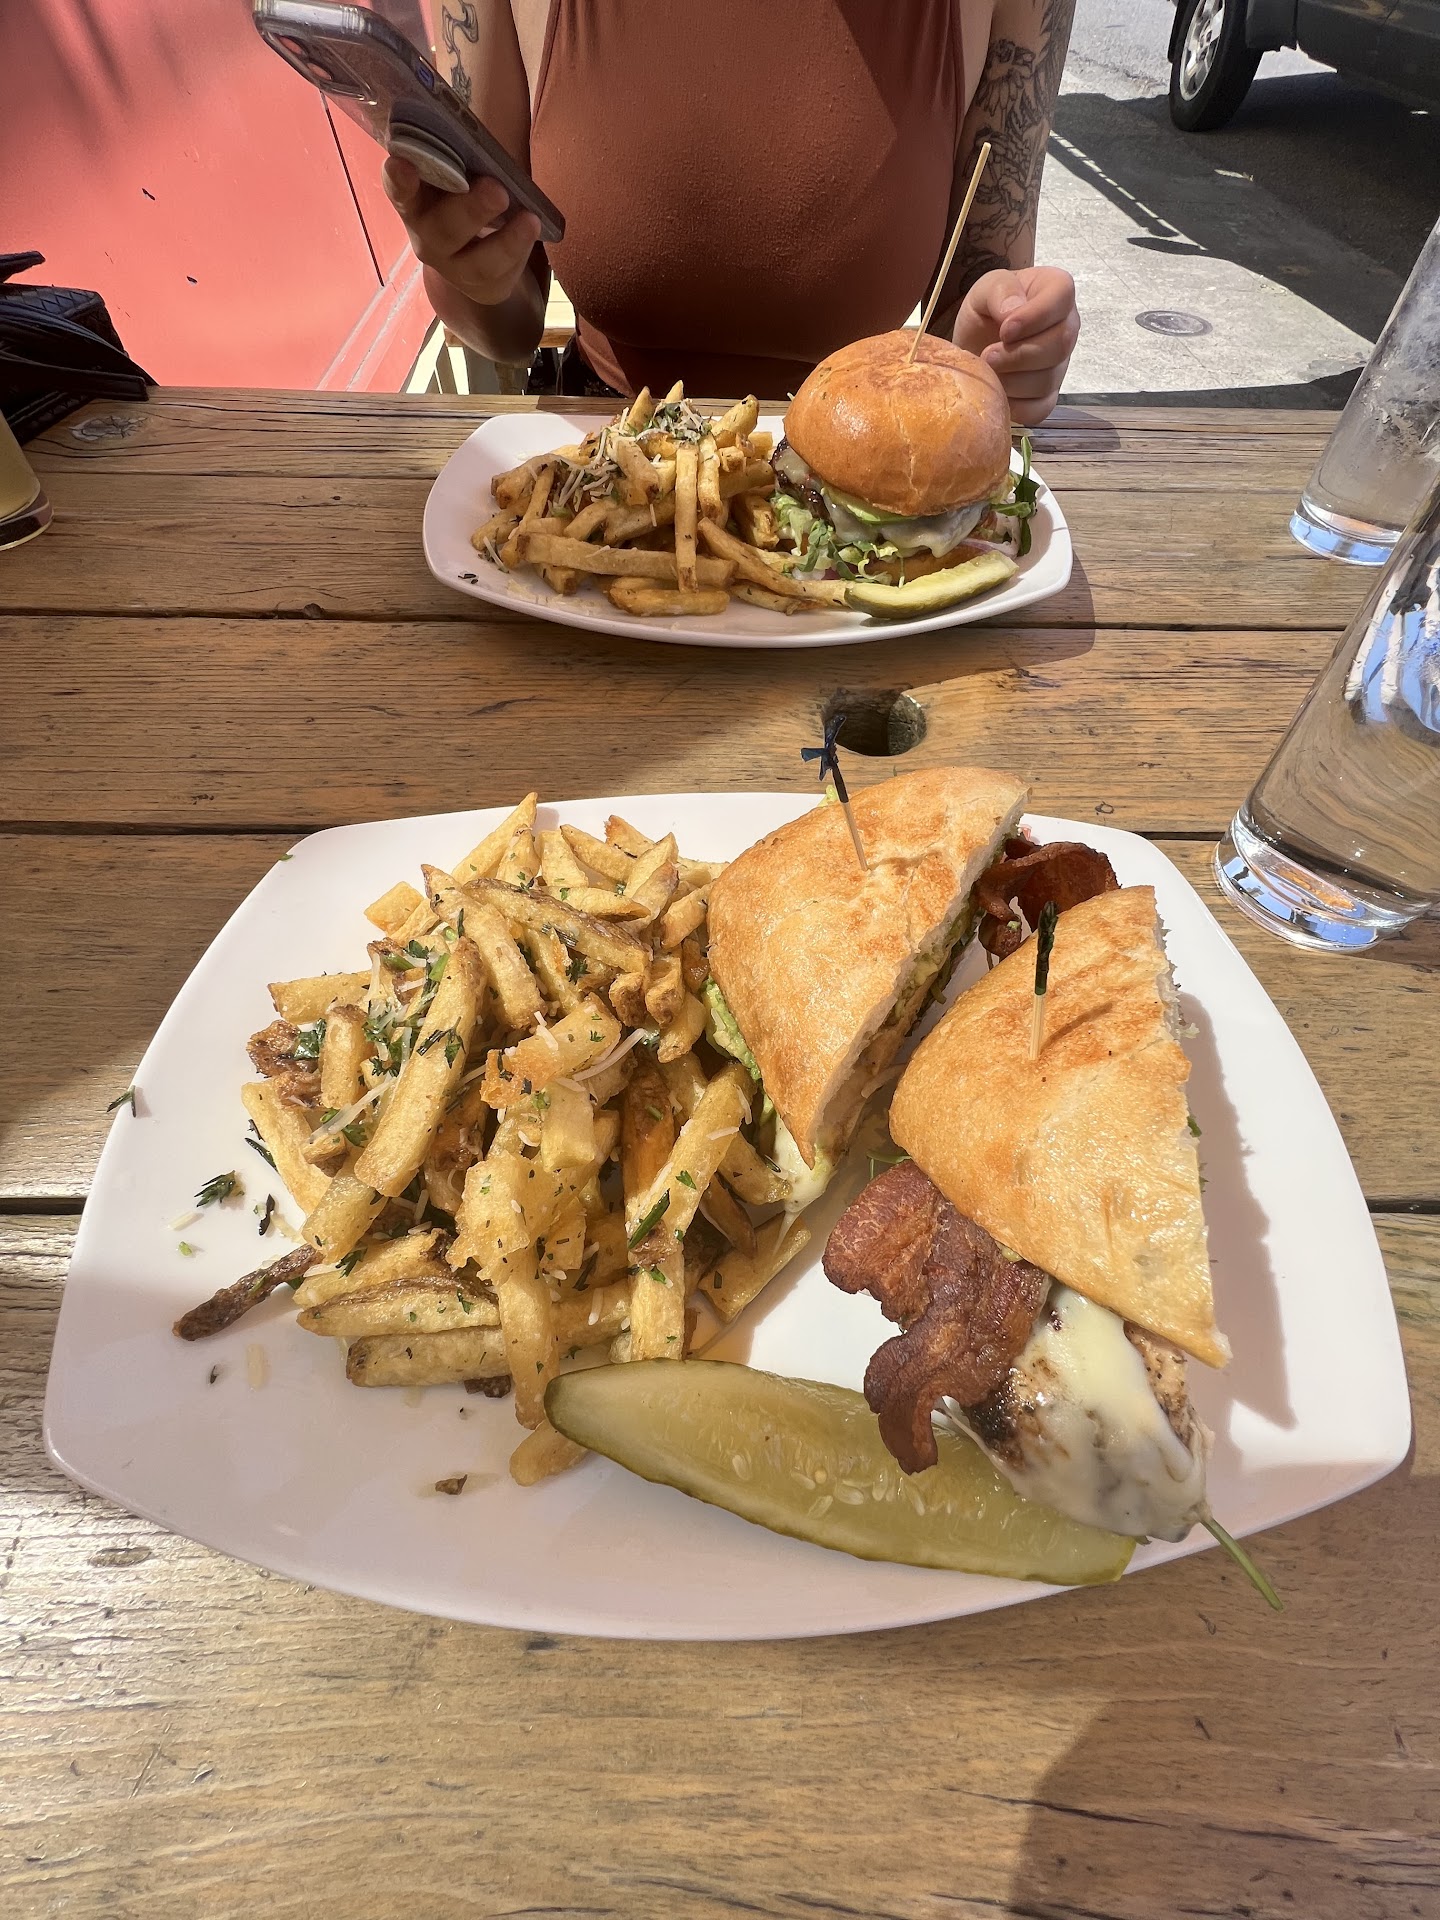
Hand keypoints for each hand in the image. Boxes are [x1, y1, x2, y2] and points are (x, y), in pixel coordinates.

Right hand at [382, 156, 540, 310]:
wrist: (474, 252)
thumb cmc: (462, 194)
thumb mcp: (458, 171)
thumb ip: (460, 155)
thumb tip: (475, 126)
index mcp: (414, 199)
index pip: (399, 189)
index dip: (398, 178)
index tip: (402, 163)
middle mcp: (426, 235)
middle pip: (441, 229)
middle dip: (469, 209)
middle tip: (496, 189)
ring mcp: (452, 266)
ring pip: (475, 262)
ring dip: (504, 240)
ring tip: (529, 217)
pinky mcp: (480, 286)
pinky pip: (500, 274)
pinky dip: (520, 250)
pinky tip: (533, 228)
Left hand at [952, 267, 1079, 426]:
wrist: (974, 343)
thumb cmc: (986, 311)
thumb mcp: (986, 288)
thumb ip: (1000, 289)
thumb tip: (1012, 312)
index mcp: (1056, 291)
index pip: (1062, 298)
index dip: (1035, 316)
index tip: (1005, 330)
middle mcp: (1067, 327)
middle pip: (1060, 344)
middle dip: (1019, 354)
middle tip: (988, 356)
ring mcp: (1060, 364)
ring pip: (1047, 379)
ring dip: (1011, 380)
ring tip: (988, 370)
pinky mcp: (1048, 396)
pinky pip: (1040, 408)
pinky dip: (1015, 406)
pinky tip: (998, 391)